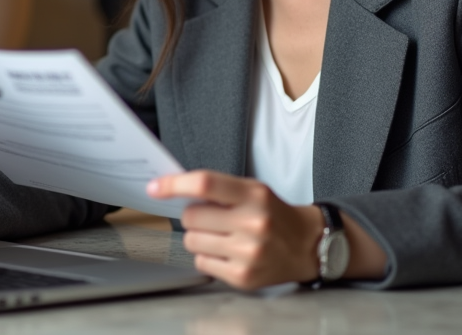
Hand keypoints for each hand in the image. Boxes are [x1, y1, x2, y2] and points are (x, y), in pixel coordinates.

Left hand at [147, 170, 321, 289]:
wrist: (306, 245)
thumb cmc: (273, 214)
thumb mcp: (253, 191)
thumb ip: (219, 189)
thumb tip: (174, 190)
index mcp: (254, 195)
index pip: (205, 184)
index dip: (174, 184)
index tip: (155, 187)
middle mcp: (252, 224)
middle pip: (191, 217)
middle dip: (194, 215)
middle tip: (212, 217)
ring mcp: (247, 253)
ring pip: (191, 241)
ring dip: (200, 237)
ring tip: (223, 235)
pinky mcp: (243, 277)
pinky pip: (201, 262)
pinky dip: (208, 256)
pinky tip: (227, 252)